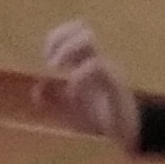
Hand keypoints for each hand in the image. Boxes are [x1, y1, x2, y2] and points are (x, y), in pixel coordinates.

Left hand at [36, 20, 137, 146]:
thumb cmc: (100, 120)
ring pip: (88, 39)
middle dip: (60, 40)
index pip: (75, 31)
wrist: (127, 136)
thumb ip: (52, 101)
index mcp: (88, 63)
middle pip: (82, 28)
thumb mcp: (69, 112)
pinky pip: (96, 66)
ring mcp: (108, 68)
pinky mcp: (115, 83)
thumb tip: (37, 89)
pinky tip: (73, 93)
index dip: (56, 38)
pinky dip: (78, 76)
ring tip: (59, 70)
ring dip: (66, 50)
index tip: (47, 59)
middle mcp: (99, 60)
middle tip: (53, 65)